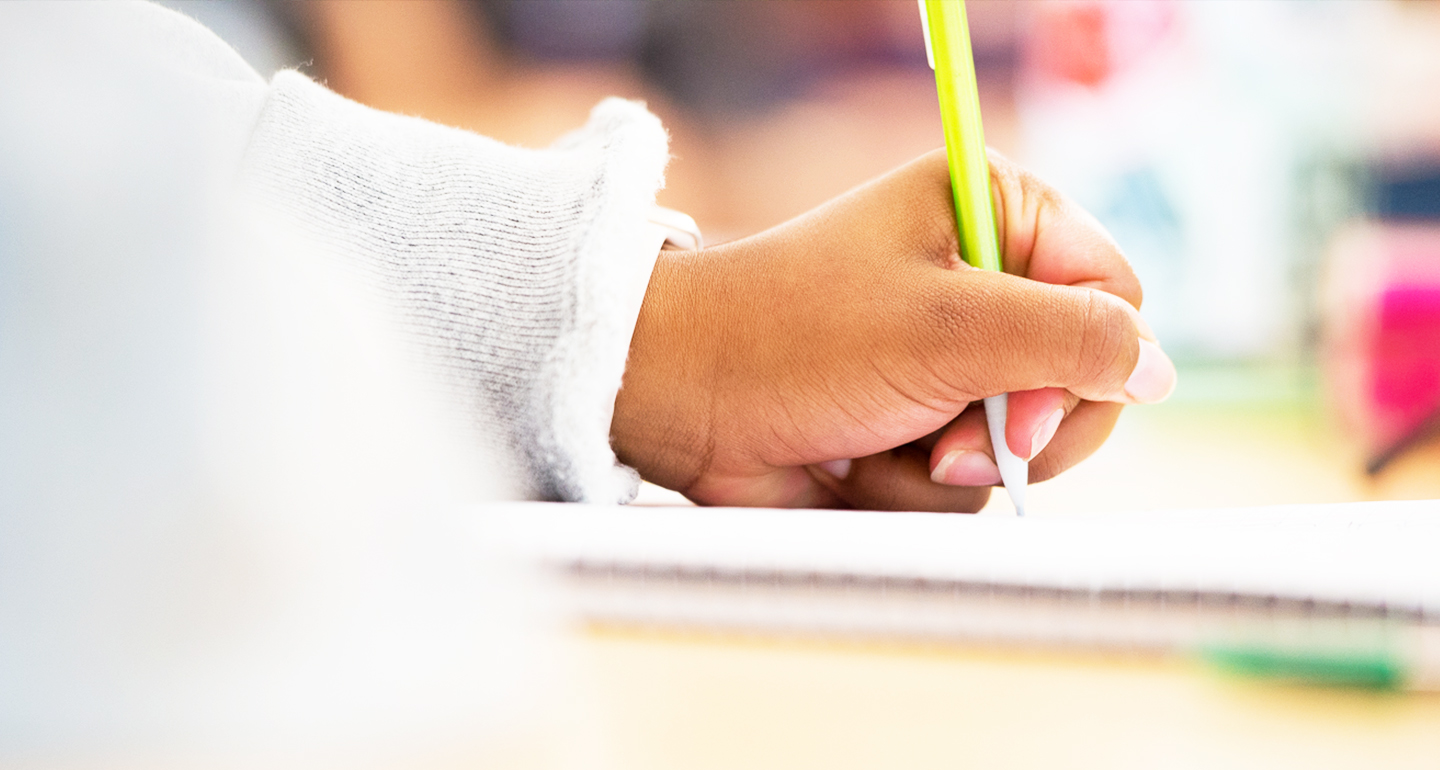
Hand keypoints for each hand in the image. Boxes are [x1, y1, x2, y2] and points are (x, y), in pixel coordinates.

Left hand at [612, 149, 1175, 509]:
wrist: (684, 400)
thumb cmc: (798, 336)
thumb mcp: (949, 326)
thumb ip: (1072, 340)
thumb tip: (1160, 370)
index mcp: (994, 214)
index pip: (1113, 293)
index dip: (1089, 361)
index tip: (1028, 404)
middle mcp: (979, 283)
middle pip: (1082, 381)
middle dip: (1016, 430)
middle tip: (950, 441)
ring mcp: (948, 361)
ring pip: (1021, 444)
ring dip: (949, 463)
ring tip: (879, 441)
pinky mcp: (916, 424)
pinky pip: (964, 480)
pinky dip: (908, 486)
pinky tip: (853, 460)